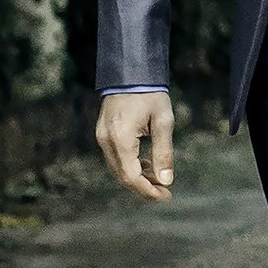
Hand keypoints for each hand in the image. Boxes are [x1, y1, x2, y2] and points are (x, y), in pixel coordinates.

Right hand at [96, 86, 175, 200]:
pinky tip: (146, 164)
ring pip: (117, 168)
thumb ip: (164, 152)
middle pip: (122, 176)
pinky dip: (130, 165)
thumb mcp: (164, 121)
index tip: (165, 195)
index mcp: (121, 138)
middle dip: (144, 187)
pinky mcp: (102, 133)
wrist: (131, 71)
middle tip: (165, 191)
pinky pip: (115, 157)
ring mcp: (101, 137)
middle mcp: (106, 141)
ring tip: (159, 178)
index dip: (148, 190)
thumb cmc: (150, 94)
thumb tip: (166, 180)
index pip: (131, 176)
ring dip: (137, 177)